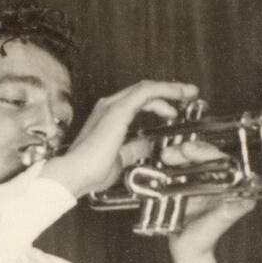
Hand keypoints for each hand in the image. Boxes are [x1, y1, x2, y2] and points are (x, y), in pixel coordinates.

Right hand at [44, 81, 198, 198]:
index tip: (175, 109)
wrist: (74, 174)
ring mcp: (112, 106)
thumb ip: (134, 149)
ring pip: (147, 88)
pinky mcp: (118, 110)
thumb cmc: (89, 172)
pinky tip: (178, 95)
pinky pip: (146, 92)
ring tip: (188, 92)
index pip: (138, 102)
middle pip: (144, 91)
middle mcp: (109, 107)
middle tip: (188, 95)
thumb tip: (147, 144)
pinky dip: (165, 91)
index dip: (159, 103)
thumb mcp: (121, 159)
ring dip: (170, 88)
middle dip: (169, 91)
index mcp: (109, 118)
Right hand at [161, 137, 256, 262]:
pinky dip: (170, 162)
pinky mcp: (186, 183)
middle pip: (206, 155)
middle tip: (175, 152)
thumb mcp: (214, 227)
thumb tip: (246, 202)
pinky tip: (161, 160)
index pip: (223, 160)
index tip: (191, 151)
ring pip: (192, 158)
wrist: (186, 251)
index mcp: (230, 187)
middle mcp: (218, 180)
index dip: (208, 152)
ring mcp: (201, 180)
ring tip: (165, 156)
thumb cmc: (203, 241)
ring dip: (178, 153)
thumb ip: (228, 214)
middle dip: (190, 150)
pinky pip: (179, 167)